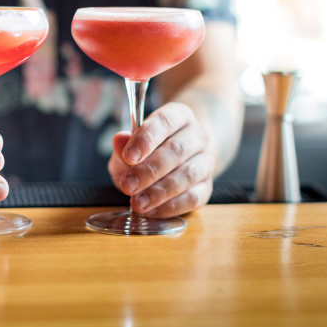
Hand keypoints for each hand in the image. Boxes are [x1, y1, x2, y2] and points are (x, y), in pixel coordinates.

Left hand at [108, 102, 214, 217]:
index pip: (164, 121)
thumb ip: (124, 145)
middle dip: (150, 170)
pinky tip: (152, 210)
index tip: (129, 156)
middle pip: (177, 150)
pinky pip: (194, 197)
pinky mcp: (207, 186)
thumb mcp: (132, 143)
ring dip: (160, 191)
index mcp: (179, 115)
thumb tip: (119, 140)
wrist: (181, 157)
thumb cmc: (150, 149)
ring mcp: (206, 161)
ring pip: (188, 175)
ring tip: (138, 203)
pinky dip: (171, 206)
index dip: (146, 139)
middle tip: (128, 185)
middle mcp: (197, 135)